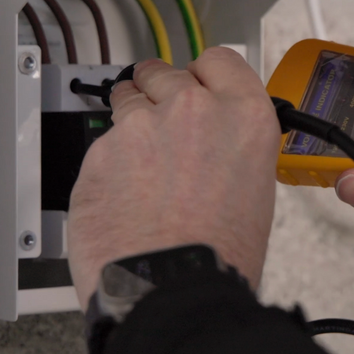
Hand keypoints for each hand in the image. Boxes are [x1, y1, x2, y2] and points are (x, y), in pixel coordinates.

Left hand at [67, 48, 279, 309]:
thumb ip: (231, 147)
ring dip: (131, 123)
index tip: (198, 85)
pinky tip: (122, 200)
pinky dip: (108, 166)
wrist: (172, 293)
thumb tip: (213, 144)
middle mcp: (192, 110)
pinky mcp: (97, 153)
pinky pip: (101, 145)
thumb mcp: (256, 189)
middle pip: (165, 73)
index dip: (205, 76)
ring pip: (126, 100)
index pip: (219, 60)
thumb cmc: (219, 257)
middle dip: (160, 93)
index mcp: (243, 116)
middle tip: (162, 126)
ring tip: (140, 167)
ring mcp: (140, 127)